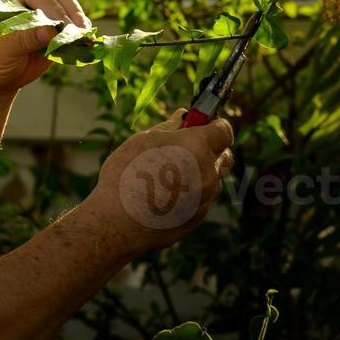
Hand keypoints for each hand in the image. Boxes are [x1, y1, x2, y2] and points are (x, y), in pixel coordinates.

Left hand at [0, 0, 92, 96]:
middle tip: (79, 31)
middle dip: (66, 12)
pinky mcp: (51, 17)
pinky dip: (79, 27)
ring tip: (86, 36)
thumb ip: (22, 40)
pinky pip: (69, 16)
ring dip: (76, 18)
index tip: (62, 24)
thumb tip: (51, 31)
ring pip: (64, 0)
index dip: (48, 5)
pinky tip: (87, 39)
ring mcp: (37, 1)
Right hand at [82, 109, 235, 255]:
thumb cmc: (125, 175)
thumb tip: (183, 117)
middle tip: (183, 151)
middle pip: (223, 155)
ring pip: (212, 179)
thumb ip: (170, 127)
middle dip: (209, 150)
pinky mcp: (198, 218)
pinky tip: (164, 198)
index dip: (214, 126)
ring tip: (166, 179)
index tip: (201, 126)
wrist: (115, 223)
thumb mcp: (143, 141)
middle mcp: (208, 172)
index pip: (224, 129)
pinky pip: (202, 199)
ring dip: (199, 174)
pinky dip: (190, 195)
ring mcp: (205, 198)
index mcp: (196, 146)